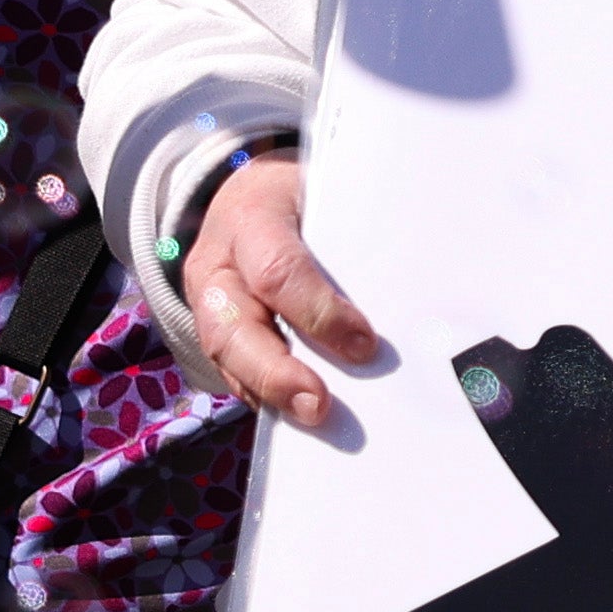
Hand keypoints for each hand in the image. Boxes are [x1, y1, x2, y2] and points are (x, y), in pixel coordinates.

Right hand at [179, 150, 382, 430]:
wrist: (247, 195)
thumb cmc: (300, 195)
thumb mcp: (323, 190)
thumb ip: (350, 234)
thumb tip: (403, 292)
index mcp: (248, 219)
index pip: (278, 270)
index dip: (319, 311)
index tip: (365, 343)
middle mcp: (218, 267)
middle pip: (234, 329)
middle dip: (276, 374)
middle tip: (319, 406)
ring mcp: (208, 305)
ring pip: (227, 358)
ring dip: (271, 396)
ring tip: (316, 422)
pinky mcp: (216, 335)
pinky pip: (234, 373)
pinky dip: (267, 400)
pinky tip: (303, 421)